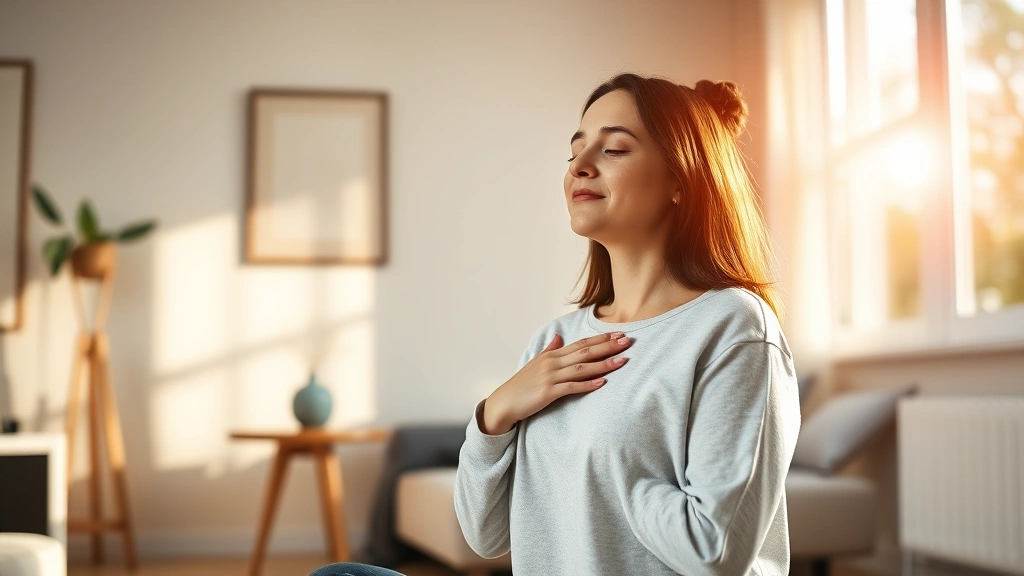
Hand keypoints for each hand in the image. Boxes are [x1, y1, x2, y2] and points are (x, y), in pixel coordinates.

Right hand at [480, 332, 632, 434]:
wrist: (504, 402)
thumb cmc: (521, 384)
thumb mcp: (535, 363)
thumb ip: (549, 349)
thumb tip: (558, 336)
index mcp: (552, 354)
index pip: (581, 343)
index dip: (601, 339)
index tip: (618, 334)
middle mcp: (552, 362)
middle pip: (585, 352)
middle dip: (608, 347)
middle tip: (627, 341)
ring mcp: (550, 377)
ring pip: (582, 368)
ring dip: (604, 364)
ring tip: (622, 361)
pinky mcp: (548, 392)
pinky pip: (571, 387)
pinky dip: (588, 385)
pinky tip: (602, 383)